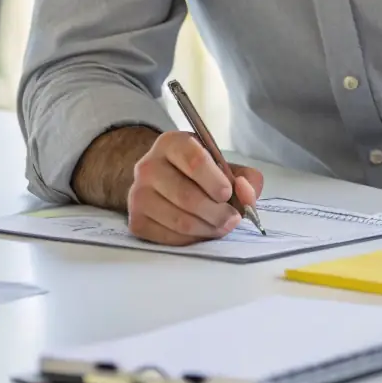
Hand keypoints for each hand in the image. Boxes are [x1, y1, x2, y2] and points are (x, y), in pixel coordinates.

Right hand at [126, 130, 263, 245]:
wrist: (163, 181)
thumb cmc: (200, 173)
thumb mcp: (224, 165)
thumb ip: (245, 177)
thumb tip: (245, 192)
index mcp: (172, 143)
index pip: (194, 161)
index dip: (214, 181)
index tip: (227, 193)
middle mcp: (148, 166)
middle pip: (186, 196)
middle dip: (216, 212)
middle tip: (233, 219)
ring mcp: (138, 195)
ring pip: (179, 220)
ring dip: (207, 228)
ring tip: (222, 226)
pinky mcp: (136, 221)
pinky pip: (168, 237)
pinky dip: (192, 239)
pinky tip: (202, 231)